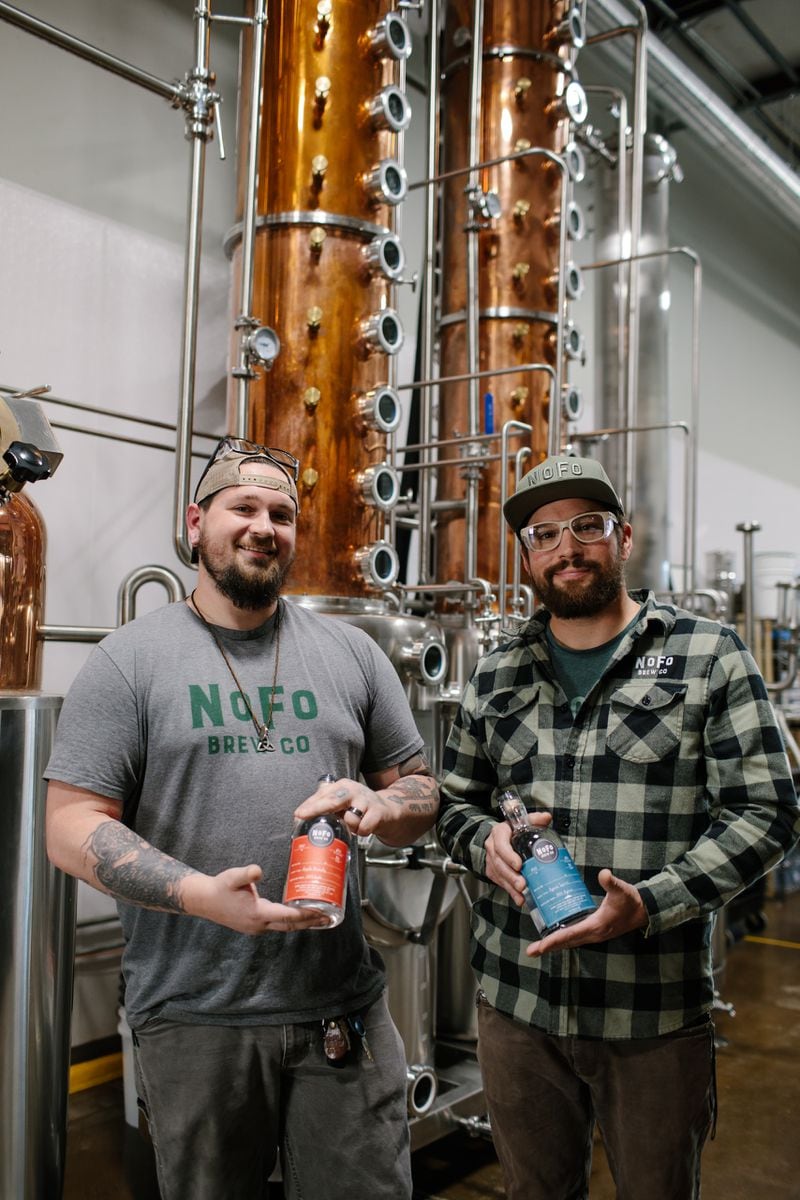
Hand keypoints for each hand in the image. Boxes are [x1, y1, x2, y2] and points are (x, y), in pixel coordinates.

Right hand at [182, 865, 329, 933]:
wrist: (204, 900)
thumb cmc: (219, 888)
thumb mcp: (232, 877)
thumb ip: (246, 873)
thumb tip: (258, 870)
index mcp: (257, 913)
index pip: (287, 917)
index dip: (305, 915)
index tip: (321, 912)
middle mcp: (259, 924)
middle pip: (290, 926)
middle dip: (310, 923)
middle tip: (328, 917)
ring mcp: (256, 927)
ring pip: (284, 928)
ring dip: (301, 924)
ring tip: (318, 917)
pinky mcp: (253, 925)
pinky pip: (276, 926)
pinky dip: (290, 922)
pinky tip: (297, 914)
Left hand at [293, 777, 389, 839]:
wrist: (390, 810)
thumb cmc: (362, 807)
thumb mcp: (344, 802)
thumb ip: (326, 806)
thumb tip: (303, 817)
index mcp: (342, 787)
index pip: (322, 795)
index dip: (309, 805)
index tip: (298, 814)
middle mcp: (353, 790)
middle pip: (332, 800)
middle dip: (316, 809)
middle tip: (303, 816)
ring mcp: (366, 800)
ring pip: (349, 818)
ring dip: (350, 827)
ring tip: (354, 825)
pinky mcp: (378, 812)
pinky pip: (363, 827)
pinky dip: (362, 831)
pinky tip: (364, 828)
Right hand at [485, 811, 552, 905]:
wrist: (499, 838)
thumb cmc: (513, 831)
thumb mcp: (522, 822)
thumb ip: (534, 819)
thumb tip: (547, 817)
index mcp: (499, 834)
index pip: (501, 845)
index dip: (508, 856)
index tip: (519, 865)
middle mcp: (492, 848)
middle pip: (499, 864)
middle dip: (511, 876)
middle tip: (523, 884)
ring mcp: (492, 861)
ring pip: (499, 875)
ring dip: (511, 886)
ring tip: (522, 893)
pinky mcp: (493, 872)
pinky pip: (501, 883)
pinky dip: (511, 892)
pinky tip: (520, 899)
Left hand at [525, 868, 647, 956]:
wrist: (643, 911)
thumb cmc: (631, 901)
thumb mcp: (622, 890)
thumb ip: (612, 883)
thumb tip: (604, 874)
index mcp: (596, 926)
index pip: (570, 935)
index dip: (554, 940)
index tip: (540, 946)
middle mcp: (593, 934)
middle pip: (566, 942)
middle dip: (548, 946)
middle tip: (531, 951)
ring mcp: (594, 935)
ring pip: (570, 942)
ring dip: (554, 944)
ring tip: (538, 947)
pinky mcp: (594, 931)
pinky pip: (575, 938)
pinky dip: (563, 939)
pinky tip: (554, 934)